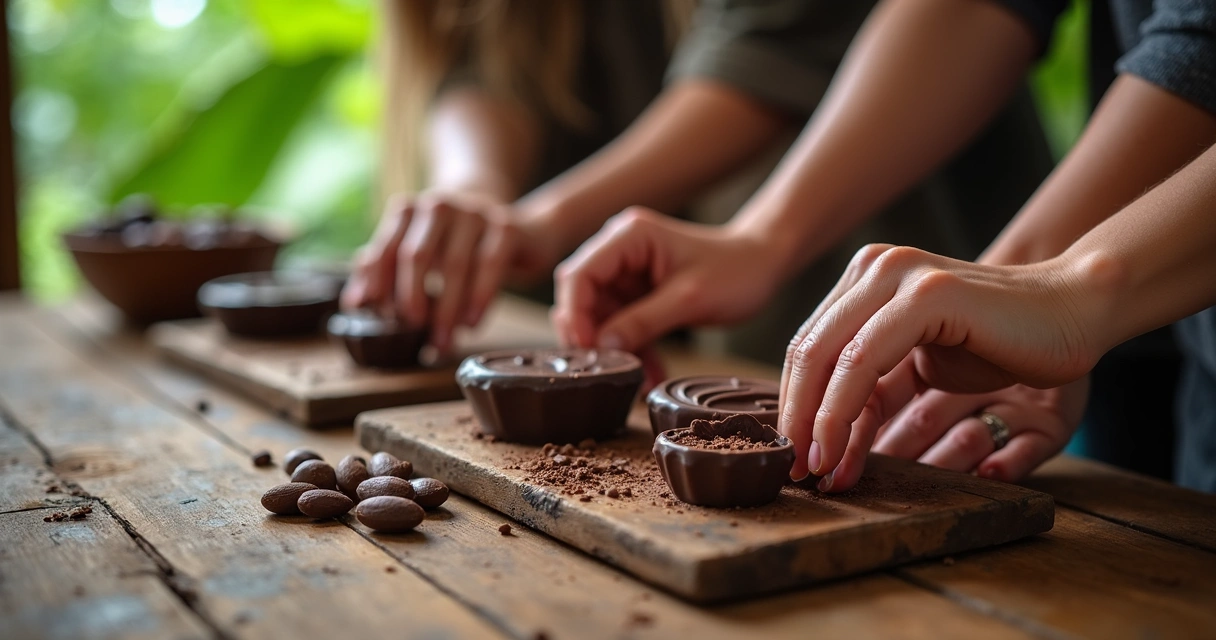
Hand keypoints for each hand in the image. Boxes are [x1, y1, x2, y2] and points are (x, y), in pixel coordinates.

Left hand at [341, 191, 560, 352]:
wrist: (513, 228)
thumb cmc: (453, 247)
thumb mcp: (416, 255)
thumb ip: (383, 273)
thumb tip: (355, 304)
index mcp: (408, 210)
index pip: (385, 249)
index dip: (379, 285)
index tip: (382, 318)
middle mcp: (438, 206)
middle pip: (416, 255)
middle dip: (412, 298)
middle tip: (414, 329)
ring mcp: (473, 212)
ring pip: (454, 265)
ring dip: (447, 310)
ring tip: (444, 341)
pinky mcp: (504, 226)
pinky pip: (489, 265)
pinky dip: (479, 298)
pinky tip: (472, 323)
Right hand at [552, 207, 783, 385]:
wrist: (763, 266)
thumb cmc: (735, 271)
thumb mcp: (689, 299)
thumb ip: (643, 321)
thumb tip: (603, 347)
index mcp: (629, 236)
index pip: (580, 275)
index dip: (576, 314)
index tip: (586, 350)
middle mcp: (621, 249)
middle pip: (582, 295)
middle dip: (590, 334)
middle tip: (603, 369)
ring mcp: (629, 272)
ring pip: (601, 316)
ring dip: (616, 349)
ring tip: (636, 380)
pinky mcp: (639, 293)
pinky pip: (623, 324)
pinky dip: (634, 349)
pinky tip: (650, 377)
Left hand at [778, 243, 1101, 489]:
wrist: (1074, 311)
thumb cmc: (999, 342)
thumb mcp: (918, 367)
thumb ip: (869, 390)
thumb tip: (819, 440)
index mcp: (865, 278)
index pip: (809, 347)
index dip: (794, 404)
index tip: (792, 455)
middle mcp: (874, 268)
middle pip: (809, 353)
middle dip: (798, 418)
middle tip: (797, 470)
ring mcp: (899, 275)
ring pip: (832, 359)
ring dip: (819, 423)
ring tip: (820, 470)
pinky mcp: (928, 294)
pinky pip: (866, 360)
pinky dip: (847, 412)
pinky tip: (846, 452)